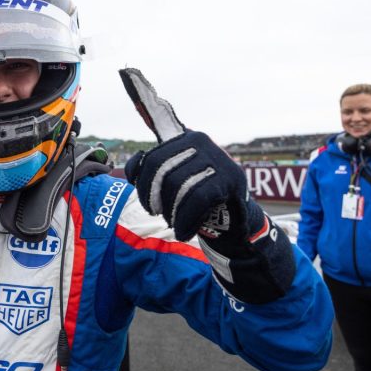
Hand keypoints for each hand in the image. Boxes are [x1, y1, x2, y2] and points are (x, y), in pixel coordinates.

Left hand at [124, 130, 248, 242]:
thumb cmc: (198, 195)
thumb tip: (133, 168)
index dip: (139, 177)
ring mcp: (217, 158)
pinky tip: (183, 232)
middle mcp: (201, 141)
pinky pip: (196, 200)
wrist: (237, 215)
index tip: (139, 195)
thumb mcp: (177, 177)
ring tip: (173, 223)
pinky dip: (185, 220)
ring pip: (177, 185)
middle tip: (155, 211)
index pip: (152, 157)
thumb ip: (156, 169)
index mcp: (186, 138)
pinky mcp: (229, 178)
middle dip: (151, 196)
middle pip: (160, 170)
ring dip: (171, 212)